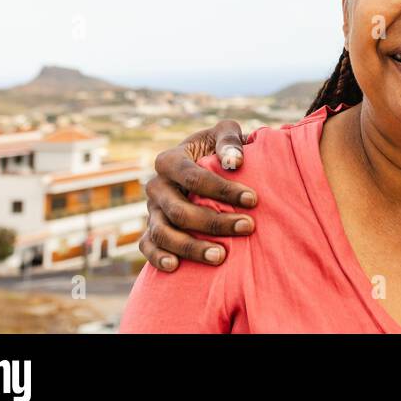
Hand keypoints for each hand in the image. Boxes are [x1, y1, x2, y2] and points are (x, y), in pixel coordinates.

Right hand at [138, 120, 257, 271]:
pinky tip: (176, 267)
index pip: (193, 178)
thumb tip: (235, 162)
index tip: (253, 200)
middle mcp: (156, 186)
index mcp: (170, 160)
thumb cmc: (218, 148)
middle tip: (247, 227)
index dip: (222, 190)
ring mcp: (151, 211)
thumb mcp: (224, 133)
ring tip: (220, 256)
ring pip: (162, 233)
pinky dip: (158, 258)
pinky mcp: (150, 230)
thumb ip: (229, 141)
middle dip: (213, 222)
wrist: (204, 165)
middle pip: (179, 210)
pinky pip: (147, 247)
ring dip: (190, 247)